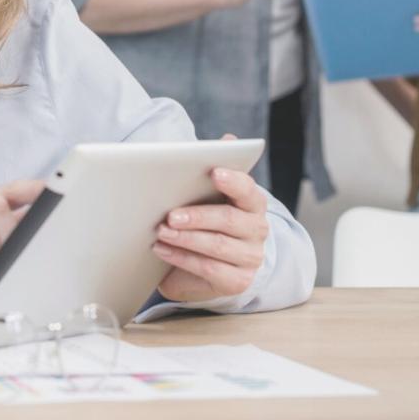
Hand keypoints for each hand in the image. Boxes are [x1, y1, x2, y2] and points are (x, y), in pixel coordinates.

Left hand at [153, 161, 270, 301]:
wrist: (205, 265)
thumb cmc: (205, 221)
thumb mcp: (207, 195)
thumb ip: (214, 168)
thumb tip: (228, 139)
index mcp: (253, 203)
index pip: (248, 190)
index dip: (234, 181)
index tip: (214, 172)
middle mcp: (257, 229)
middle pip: (229, 220)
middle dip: (197, 216)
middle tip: (171, 215)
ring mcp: (250, 257)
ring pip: (217, 246)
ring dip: (185, 238)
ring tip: (161, 231)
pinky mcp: (238, 281)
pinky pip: (208, 268)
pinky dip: (182, 258)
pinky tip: (162, 249)